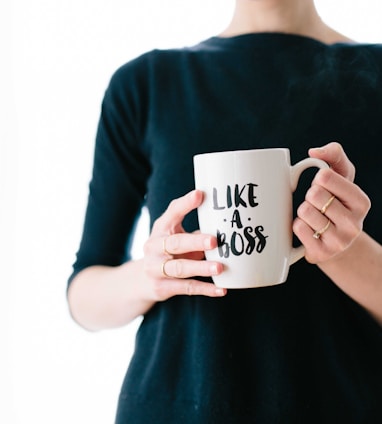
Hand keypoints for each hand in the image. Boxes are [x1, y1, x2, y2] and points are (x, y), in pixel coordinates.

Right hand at [143, 190, 225, 299]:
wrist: (142, 280)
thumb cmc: (169, 251)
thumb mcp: (176, 236)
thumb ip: (195, 230)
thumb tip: (228, 224)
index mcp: (161, 229)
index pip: (172, 213)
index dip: (185, 204)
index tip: (200, 194)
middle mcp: (154, 247)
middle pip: (175, 243)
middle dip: (195, 242)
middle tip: (214, 241)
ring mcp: (155, 268)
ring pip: (180, 268)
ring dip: (201, 268)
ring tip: (220, 267)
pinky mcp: (162, 287)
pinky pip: (186, 288)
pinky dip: (205, 289)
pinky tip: (221, 289)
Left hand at [293, 142, 370, 263]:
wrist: (335, 242)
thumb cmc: (336, 202)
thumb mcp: (341, 176)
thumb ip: (334, 155)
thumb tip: (314, 152)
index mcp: (361, 202)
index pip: (325, 177)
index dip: (318, 179)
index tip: (324, 187)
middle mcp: (354, 224)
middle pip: (314, 194)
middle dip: (310, 196)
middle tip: (318, 204)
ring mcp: (339, 241)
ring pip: (304, 212)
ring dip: (302, 211)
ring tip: (313, 217)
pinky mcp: (322, 253)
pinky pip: (298, 228)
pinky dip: (297, 225)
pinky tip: (308, 229)